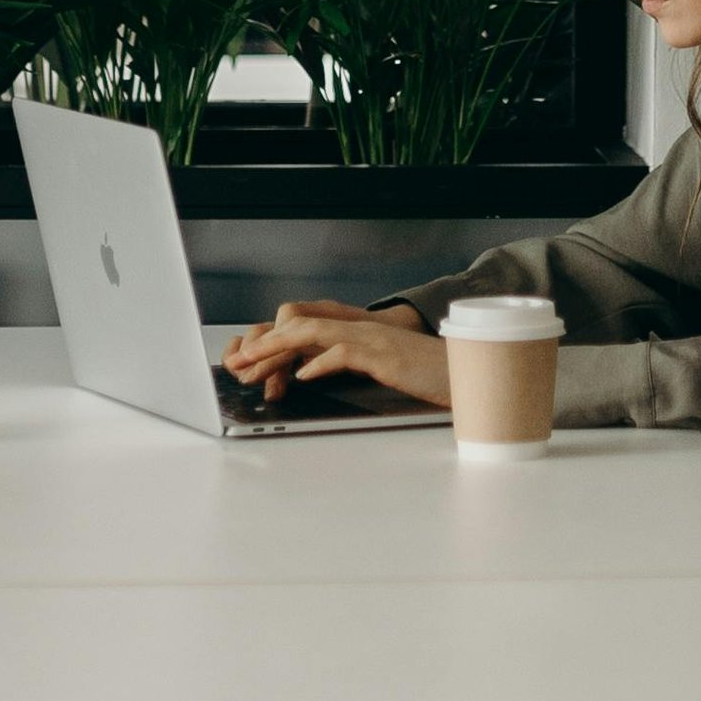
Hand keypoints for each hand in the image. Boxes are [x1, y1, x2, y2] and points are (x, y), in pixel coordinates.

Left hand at [219, 296, 447, 408]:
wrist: (463, 372)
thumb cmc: (422, 374)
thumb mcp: (377, 366)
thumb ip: (345, 360)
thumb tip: (307, 369)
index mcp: (353, 332)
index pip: (302, 328)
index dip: (271, 344)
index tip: (246, 364)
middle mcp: (358, 328)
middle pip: (299, 325)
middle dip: (264, 345)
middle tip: (237, 365)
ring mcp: (371, 338)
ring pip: (313, 331)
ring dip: (279, 349)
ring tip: (254, 366)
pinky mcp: (385, 355)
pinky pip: (345, 352)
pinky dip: (321, 361)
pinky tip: (304, 375)